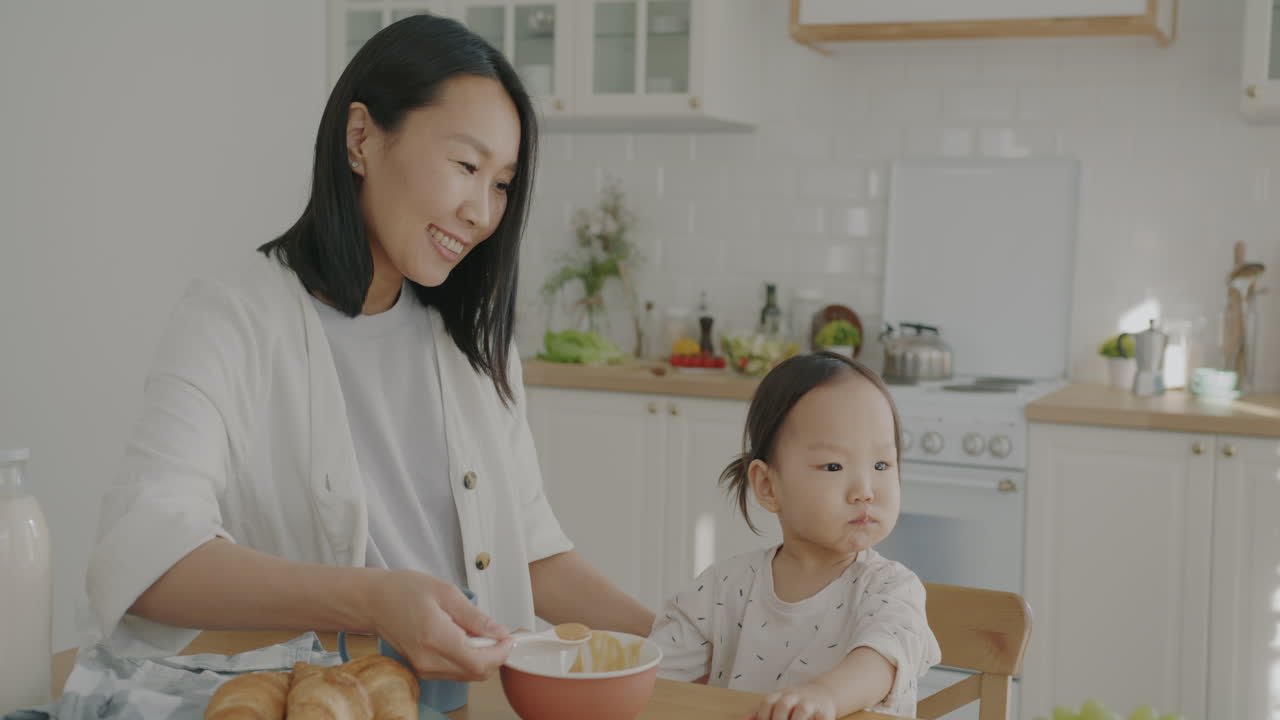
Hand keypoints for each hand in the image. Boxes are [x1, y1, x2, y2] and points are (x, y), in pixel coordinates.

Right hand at [367, 569, 512, 680]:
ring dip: (481, 658)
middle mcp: (428, 660)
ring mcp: (424, 668)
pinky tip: (463, 639)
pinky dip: (467, 659)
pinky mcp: (422, 670)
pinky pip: (455, 672)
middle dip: (494, 655)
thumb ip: (475, 617)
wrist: (373, 602)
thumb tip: (499, 632)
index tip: (508, 637)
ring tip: (476, 632)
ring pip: (468, 675)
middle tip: (496, 633)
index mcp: (435, 638)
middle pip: (477, 673)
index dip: (500, 653)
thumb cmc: (404, 591)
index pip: (479, 662)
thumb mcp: (446, 593)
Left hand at [747, 683, 837, 719]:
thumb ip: (759, 712)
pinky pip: (822, 718)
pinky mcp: (825, 712)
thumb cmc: (795, 702)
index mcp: (780, 695)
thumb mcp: (776, 701)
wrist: (823, 692)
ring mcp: (810, 703)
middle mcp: (795, 697)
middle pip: (783, 705)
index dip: (763, 715)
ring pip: (802, 710)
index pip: (768, 702)